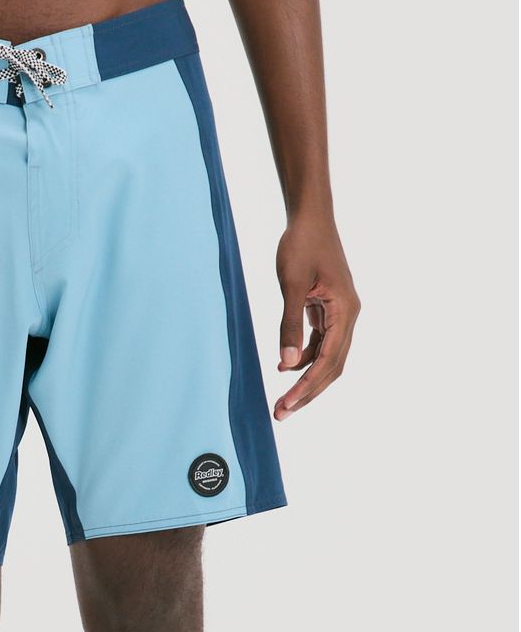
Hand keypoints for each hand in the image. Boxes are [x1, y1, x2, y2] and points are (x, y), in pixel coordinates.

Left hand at [274, 210, 358, 419]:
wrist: (310, 217)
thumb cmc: (301, 245)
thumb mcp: (291, 285)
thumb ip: (289, 325)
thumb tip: (286, 365)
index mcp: (345, 310)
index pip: (327, 360)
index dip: (306, 387)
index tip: (286, 405)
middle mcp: (349, 315)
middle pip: (332, 367)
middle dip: (307, 392)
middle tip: (281, 413)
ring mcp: (341, 314)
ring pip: (328, 358)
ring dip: (306, 380)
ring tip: (283, 400)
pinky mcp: (330, 310)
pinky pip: (321, 344)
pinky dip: (305, 359)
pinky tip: (285, 367)